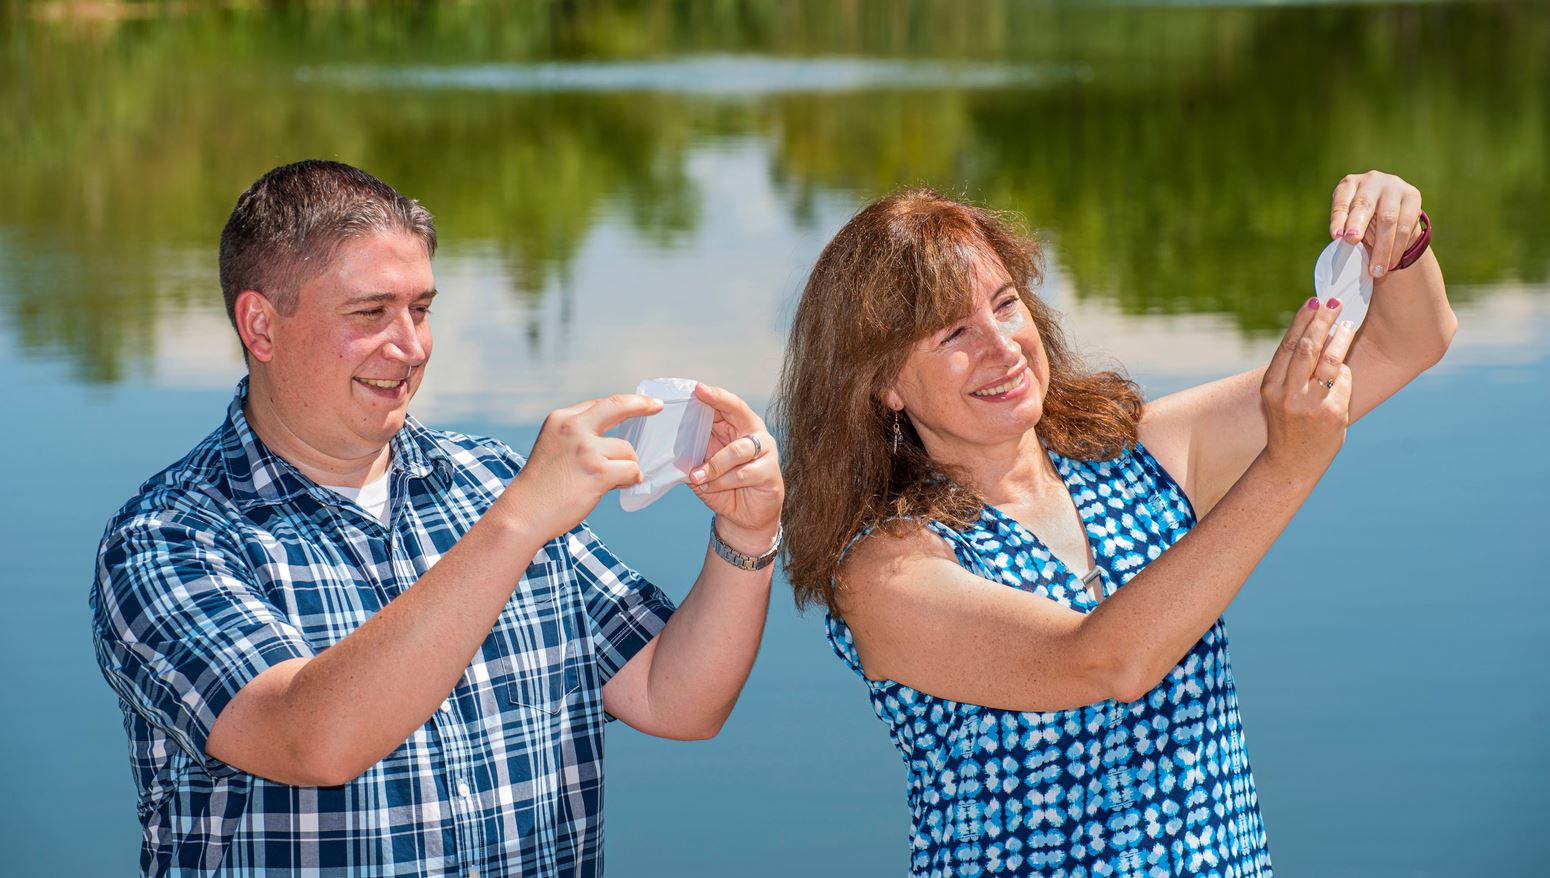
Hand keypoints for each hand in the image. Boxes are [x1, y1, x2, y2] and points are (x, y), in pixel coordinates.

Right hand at [506, 394, 663, 541]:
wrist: (524, 514)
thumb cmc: (541, 487)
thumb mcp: (553, 447)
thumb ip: (579, 436)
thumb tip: (614, 439)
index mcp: (561, 419)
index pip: (599, 405)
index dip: (623, 404)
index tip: (640, 403)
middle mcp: (573, 428)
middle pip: (617, 406)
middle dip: (641, 404)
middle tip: (656, 406)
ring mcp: (586, 449)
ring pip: (628, 450)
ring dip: (627, 466)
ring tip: (612, 481)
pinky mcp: (598, 472)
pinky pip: (631, 470)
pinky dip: (631, 479)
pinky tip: (619, 486)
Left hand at [686, 383, 783, 551]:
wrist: (744, 517)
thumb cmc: (723, 486)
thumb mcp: (702, 467)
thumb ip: (691, 453)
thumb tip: (666, 445)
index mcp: (737, 427)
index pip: (725, 405)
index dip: (712, 395)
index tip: (696, 388)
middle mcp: (754, 433)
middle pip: (739, 410)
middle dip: (719, 401)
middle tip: (700, 395)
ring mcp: (766, 451)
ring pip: (737, 450)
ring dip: (714, 464)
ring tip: (696, 476)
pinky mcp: (771, 472)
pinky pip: (743, 473)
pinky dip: (723, 481)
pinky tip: (709, 487)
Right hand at [1259, 298, 1355, 473]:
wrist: (1291, 463)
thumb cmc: (1288, 425)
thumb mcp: (1280, 397)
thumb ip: (1293, 372)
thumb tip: (1317, 335)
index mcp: (1271, 386)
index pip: (1287, 345)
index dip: (1302, 320)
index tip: (1314, 301)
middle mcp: (1287, 393)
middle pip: (1307, 347)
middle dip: (1322, 320)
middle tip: (1334, 302)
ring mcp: (1310, 404)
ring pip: (1329, 360)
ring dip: (1341, 337)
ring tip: (1348, 322)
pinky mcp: (1331, 413)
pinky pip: (1343, 382)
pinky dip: (1345, 371)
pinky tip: (1345, 363)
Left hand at [1328, 170, 1423, 277]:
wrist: (1392, 217)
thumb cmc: (1363, 222)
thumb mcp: (1349, 224)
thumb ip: (1345, 231)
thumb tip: (1341, 244)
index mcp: (1349, 185)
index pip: (1341, 201)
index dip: (1338, 219)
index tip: (1336, 236)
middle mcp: (1371, 181)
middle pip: (1364, 205)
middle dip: (1357, 225)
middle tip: (1352, 242)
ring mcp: (1394, 186)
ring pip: (1388, 219)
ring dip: (1382, 248)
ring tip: (1376, 270)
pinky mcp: (1413, 196)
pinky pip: (1405, 225)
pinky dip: (1397, 247)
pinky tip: (1392, 262)